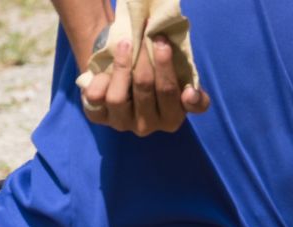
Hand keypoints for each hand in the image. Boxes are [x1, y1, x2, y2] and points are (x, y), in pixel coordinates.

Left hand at [81, 35, 209, 135]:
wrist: (126, 78)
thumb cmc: (158, 80)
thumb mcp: (181, 87)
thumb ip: (195, 96)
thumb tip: (190, 94)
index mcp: (171, 120)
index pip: (170, 94)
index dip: (166, 67)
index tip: (162, 43)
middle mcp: (146, 126)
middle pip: (144, 87)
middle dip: (144, 57)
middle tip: (144, 35)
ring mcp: (120, 123)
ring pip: (117, 98)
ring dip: (122, 65)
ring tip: (126, 44)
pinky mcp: (98, 116)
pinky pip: (96, 98)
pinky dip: (100, 80)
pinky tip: (106, 69)